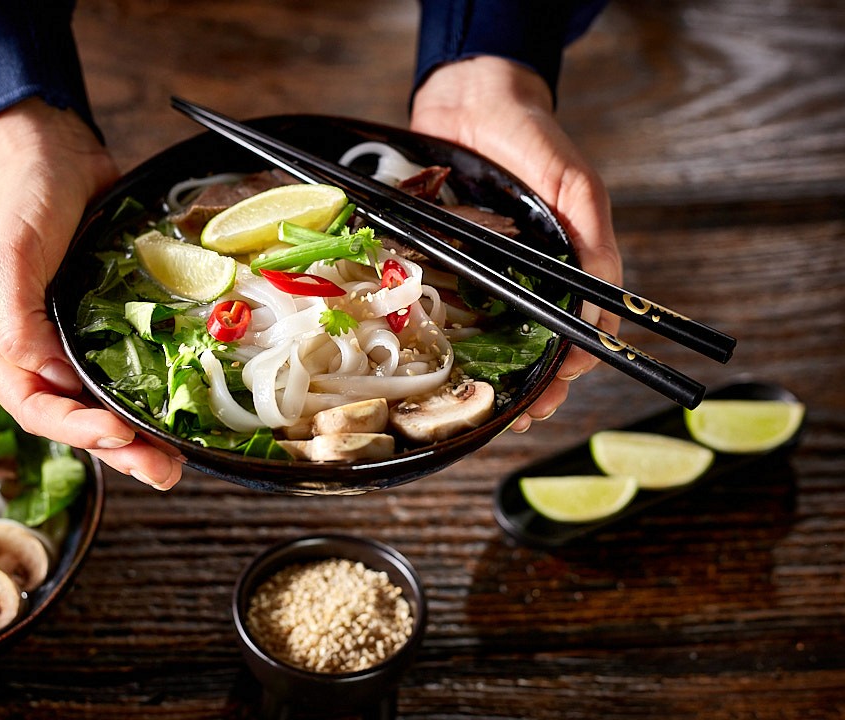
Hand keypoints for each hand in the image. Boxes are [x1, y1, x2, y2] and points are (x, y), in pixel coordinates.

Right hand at [0, 98, 181, 488]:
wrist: (54, 154)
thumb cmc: (20, 200)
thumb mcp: (8, 252)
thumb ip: (15, 314)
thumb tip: (40, 372)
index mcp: (2, 347)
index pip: (36, 408)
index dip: (78, 429)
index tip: (119, 434)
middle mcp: (37, 355)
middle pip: (76, 419)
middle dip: (120, 450)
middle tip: (162, 471)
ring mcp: (73, 342)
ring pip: (105, 404)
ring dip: (140, 436)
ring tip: (176, 460)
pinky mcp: (107, 325)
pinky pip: (129, 370)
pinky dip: (152, 395)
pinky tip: (181, 410)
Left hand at [410, 56, 621, 432]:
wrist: (467, 99)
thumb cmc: (529, 136)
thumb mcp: (572, 182)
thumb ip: (591, 234)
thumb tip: (605, 297)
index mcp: (563, 260)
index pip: (578, 325)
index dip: (574, 360)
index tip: (562, 383)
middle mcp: (526, 271)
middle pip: (538, 341)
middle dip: (537, 383)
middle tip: (525, 414)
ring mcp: (486, 268)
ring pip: (496, 335)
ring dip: (498, 374)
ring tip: (495, 406)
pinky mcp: (449, 260)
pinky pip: (452, 307)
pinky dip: (454, 339)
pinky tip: (449, 363)